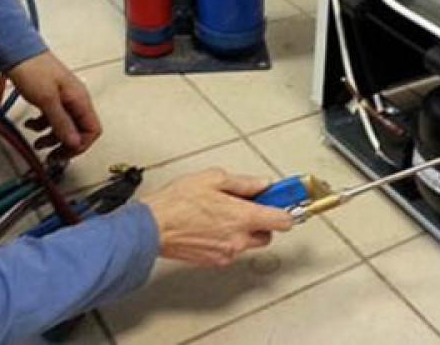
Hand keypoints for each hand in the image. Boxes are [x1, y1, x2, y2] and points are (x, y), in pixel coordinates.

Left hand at [7, 50, 101, 158]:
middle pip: (79, 131)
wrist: (17, 52)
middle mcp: (76, 100)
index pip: (92, 130)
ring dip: (52, 137)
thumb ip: (62, 123)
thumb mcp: (47, 100)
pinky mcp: (52, 98)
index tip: (63, 153)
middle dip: (65, 145)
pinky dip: (43, 126)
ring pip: (66, 127)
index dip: (80, 145)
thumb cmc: (34, 69)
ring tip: (37, 142)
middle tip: (50, 155)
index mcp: (80, 99)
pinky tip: (32, 125)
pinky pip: (54, 119)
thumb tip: (75, 143)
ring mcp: (64, 99)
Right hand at [142, 168, 292, 267]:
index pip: (281, 220)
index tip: (286, 201)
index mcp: (242, 217)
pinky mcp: (214, 261)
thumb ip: (243, 183)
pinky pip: (231, 249)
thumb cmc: (178, 202)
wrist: (152, 227)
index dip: (286, 209)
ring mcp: (227, 253)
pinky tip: (212, 225)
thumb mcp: (213, 178)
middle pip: (268, 234)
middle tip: (250, 205)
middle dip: (263, 220)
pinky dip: (228, 239)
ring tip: (225, 213)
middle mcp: (238, 239)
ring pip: (248, 243)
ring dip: (245, 230)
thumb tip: (262, 184)